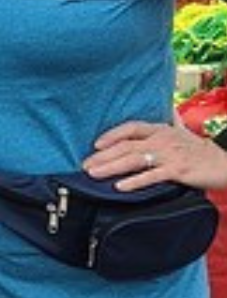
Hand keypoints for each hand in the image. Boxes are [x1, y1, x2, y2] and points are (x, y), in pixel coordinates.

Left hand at [84, 119, 226, 192]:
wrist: (226, 164)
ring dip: (111, 167)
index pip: (131, 127)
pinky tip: (120, 187)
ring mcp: (170, 155)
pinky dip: (135, 181)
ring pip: (134, 160)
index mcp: (162, 129)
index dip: (112, 134)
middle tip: (85, 165)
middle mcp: (163, 139)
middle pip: (127, 145)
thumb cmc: (203, 151)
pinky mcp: (178, 170)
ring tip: (94, 174)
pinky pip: (152, 176)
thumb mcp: (186, 132)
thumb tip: (170, 110)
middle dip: (103, 156)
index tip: (95, 144)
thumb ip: (174, 122)